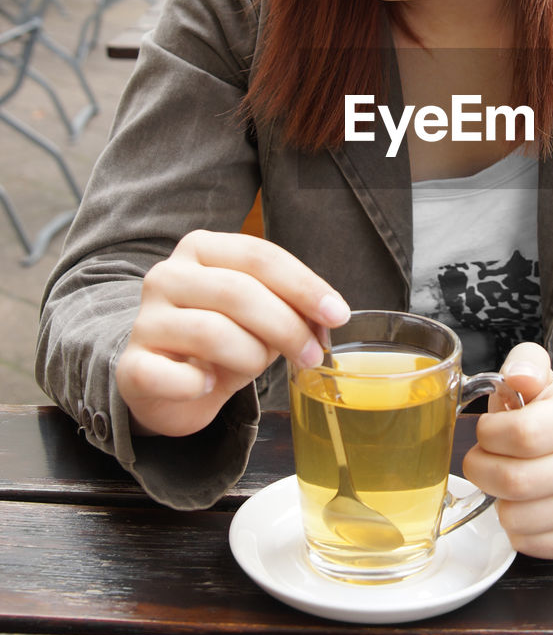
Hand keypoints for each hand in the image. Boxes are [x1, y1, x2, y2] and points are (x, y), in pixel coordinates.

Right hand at [115, 230, 349, 438]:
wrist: (163, 380)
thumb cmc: (220, 337)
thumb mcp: (258, 314)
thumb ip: (289, 306)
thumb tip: (329, 317)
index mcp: (201, 249)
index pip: (259, 256)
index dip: (304, 285)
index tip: (338, 315)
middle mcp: (167, 275)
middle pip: (238, 291)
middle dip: (287, 327)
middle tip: (312, 355)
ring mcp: (144, 320)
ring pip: (212, 332)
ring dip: (251, 357)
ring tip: (258, 368)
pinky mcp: (131, 365)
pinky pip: (172, 376)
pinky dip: (199, 385)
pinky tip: (209, 385)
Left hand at [463, 342, 552, 559]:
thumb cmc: (542, 407)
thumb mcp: (534, 372)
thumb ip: (524, 362)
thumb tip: (518, 376)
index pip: (522, 435)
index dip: (489, 434)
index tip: (487, 429)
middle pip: (515, 482)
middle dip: (480, 469)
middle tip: (481, 458)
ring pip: (517, 519)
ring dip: (495, 500)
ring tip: (503, 479)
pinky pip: (530, 544)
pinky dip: (511, 528)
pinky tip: (519, 504)